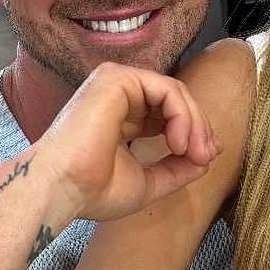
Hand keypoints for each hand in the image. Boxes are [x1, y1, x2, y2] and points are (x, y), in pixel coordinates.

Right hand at [38, 62, 220, 221]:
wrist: (63, 190)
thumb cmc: (93, 191)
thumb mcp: (147, 182)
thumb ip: (176, 169)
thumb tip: (206, 160)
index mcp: (122, 116)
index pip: (167, 114)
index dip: (193, 133)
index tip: (206, 159)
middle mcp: (119, 95)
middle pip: (174, 101)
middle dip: (199, 128)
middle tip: (206, 156)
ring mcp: (116, 83)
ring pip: (174, 92)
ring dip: (194, 122)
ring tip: (195, 152)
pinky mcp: (116, 78)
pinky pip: (166, 89)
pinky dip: (182, 114)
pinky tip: (179, 142)